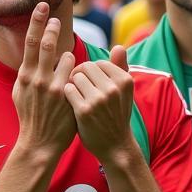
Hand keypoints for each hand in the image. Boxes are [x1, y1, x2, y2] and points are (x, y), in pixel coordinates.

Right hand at [12, 3, 76, 160]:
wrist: (39, 142)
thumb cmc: (31, 117)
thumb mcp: (20, 94)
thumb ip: (27, 74)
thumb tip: (30, 57)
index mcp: (24, 75)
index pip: (30, 42)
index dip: (36, 22)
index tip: (42, 7)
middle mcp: (36, 78)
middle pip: (45, 43)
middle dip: (51, 27)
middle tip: (56, 16)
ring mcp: (51, 86)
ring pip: (65, 56)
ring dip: (69, 56)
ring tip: (67, 63)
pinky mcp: (65, 94)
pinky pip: (75, 72)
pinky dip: (76, 70)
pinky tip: (76, 77)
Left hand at [64, 45, 135, 164]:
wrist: (115, 145)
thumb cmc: (115, 115)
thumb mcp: (123, 91)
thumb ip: (120, 68)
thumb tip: (118, 46)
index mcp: (125, 80)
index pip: (98, 63)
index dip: (89, 71)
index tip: (89, 82)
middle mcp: (113, 88)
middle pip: (84, 67)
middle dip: (78, 75)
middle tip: (78, 88)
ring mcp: (99, 100)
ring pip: (74, 77)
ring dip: (71, 84)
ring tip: (75, 96)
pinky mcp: (84, 110)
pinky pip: (67, 89)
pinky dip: (66, 95)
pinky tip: (70, 103)